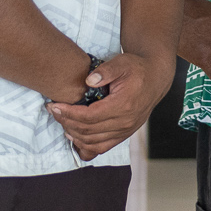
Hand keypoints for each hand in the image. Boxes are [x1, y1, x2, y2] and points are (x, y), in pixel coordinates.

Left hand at [47, 52, 171, 161]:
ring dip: (74, 134)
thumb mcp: (122, 62)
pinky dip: (86, 146)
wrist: (156, 78)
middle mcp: (126, 122)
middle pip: (88, 130)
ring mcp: (126, 131)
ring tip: (62, 121)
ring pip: (93, 142)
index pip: (90, 116)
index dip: (69, 113)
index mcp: (124, 105)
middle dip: (66, 122)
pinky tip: (75, 136)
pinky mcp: (125, 134)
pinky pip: (102, 147)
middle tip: (54, 111)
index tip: (55, 106)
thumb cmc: (138, 69)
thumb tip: (89, 80)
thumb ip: (106, 70)